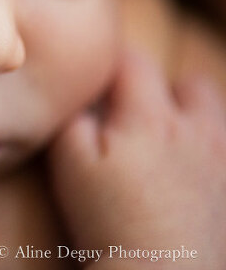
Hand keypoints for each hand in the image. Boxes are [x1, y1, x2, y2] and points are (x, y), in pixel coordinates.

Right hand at [49, 49, 225, 267]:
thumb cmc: (107, 218)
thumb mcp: (69, 161)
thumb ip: (72, 116)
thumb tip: (81, 93)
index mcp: (150, 116)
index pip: (133, 61)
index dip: (111, 63)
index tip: (95, 81)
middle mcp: (197, 130)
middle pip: (190, 83)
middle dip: (163, 90)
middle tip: (133, 118)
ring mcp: (222, 161)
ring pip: (215, 117)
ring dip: (192, 120)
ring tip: (163, 147)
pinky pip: (224, 152)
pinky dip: (207, 153)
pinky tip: (184, 176)